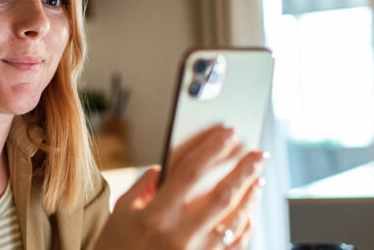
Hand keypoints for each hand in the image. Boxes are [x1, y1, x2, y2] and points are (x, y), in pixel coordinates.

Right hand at [93, 125, 266, 249]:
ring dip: (250, 197)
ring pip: (234, 220)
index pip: (190, 172)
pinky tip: (250, 215)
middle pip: (222, 195)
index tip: (228, 134)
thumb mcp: (119, 214)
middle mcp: (179, 234)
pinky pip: (235, 246)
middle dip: (243, 170)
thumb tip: (163, 169)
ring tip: (258, 178)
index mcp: (155, 215)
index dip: (212, 149)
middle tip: (258, 154)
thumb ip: (141, 187)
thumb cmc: (115, 249)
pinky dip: (246, 229)